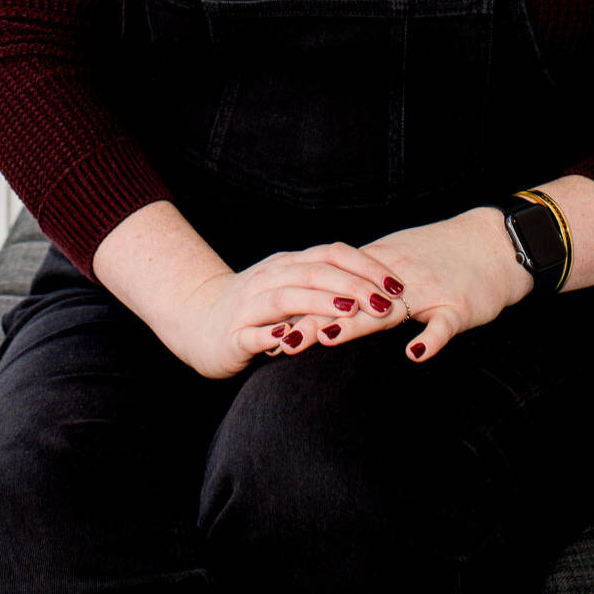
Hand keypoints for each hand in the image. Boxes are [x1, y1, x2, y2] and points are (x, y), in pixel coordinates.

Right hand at [161, 242, 408, 379]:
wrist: (197, 320)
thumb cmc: (255, 308)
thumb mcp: (291, 290)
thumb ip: (324, 285)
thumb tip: (376, 288)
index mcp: (288, 265)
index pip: (331, 255)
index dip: (365, 266)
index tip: (397, 283)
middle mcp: (270, 277)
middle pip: (314, 272)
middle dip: (353, 285)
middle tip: (385, 301)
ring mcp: (249, 304)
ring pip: (286, 297)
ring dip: (320, 303)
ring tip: (349, 312)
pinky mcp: (233, 335)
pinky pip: (253, 332)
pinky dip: (270, 333)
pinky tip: (287, 338)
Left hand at [280, 209, 532, 364]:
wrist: (493, 241)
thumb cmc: (443, 254)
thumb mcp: (398, 259)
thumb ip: (366, 280)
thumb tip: (329, 303)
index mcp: (379, 265)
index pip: (334, 286)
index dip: (303, 307)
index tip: (271, 325)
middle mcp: (396, 276)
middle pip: (350, 299)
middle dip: (314, 319)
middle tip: (284, 338)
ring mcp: (427, 291)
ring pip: (387, 309)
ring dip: (356, 324)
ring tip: (326, 337)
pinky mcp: (458, 306)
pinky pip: (442, 325)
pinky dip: (430, 340)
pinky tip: (414, 355)